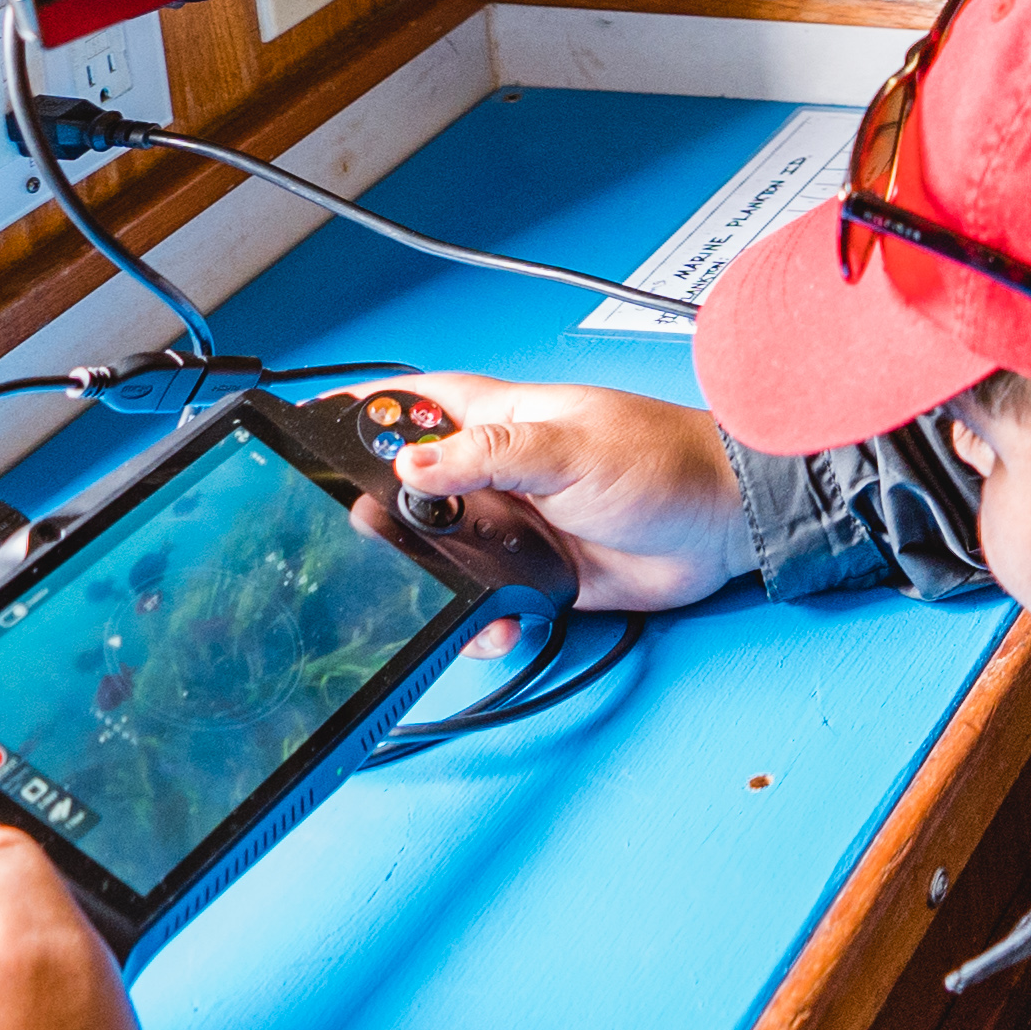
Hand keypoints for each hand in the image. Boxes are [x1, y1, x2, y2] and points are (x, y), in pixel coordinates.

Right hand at [373, 374, 753, 647]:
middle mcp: (501, 472)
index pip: (414, 404)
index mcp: (503, 421)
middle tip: (363, 542)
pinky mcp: (537, 574)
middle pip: (411, 489)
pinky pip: (485, 600)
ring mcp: (516, 524)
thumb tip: (415, 461)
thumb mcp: (574, 448)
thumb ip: (495, 456)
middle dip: (380, 517)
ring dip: (427, 580)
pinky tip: (491, 625)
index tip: (305, 427)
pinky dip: (478, 619)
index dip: (360, 411)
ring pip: (440, 554)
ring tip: (423, 597)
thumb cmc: (667, 462)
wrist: (726, 526)